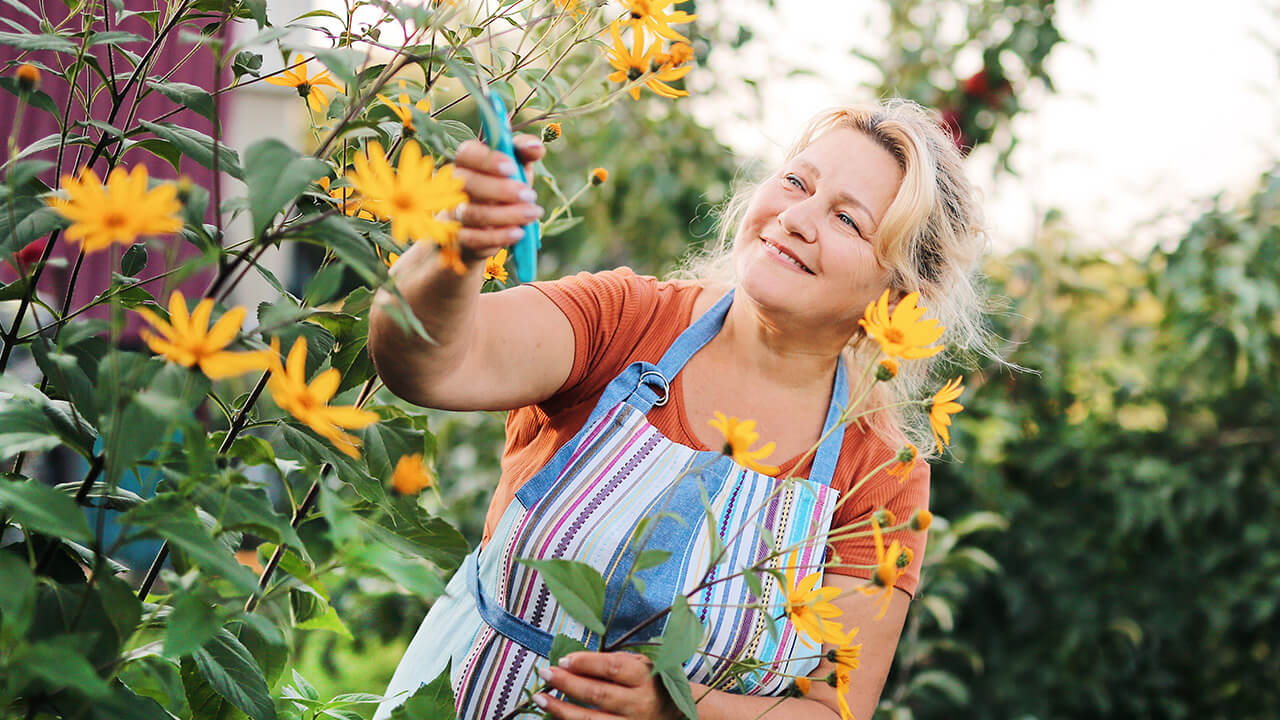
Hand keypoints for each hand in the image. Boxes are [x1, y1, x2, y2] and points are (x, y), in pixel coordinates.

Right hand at [451, 135, 544, 260]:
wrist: (491, 228)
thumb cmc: (504, 189)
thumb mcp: (517, 168)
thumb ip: (524, 152)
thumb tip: (535, 147)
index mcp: (467, 163)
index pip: (467, 153)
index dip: (487, 159)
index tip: (512, 167)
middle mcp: (453, 186)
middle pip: (467, 183)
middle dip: (500, 189)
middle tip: (530, 195)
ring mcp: (452, 214)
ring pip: (472, 213)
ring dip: (506, 215)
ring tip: (532, 214)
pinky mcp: (457, 239)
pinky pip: (473, 239)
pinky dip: (498, 237)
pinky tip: (518, 233)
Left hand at [533, 651, 681, 719]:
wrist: (676, 715)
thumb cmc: (651, 684)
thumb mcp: (640, 666)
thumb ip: (612, 663)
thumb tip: (572, 662)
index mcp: (645, 679)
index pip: (613, 668)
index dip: (586, 663)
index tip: (564, 659)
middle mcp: (639, 704)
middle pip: (598, 694)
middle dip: (568, 683)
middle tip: (545, 673)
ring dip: (562, 710)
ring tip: (541, 698)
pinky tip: (556, 717)